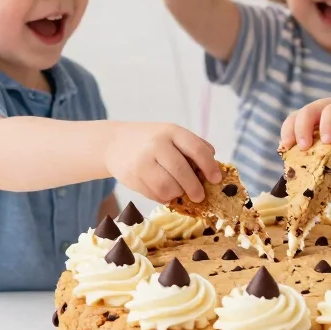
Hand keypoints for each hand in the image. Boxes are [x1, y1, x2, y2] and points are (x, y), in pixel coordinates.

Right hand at [104, 123, 221, 203]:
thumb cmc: (151, 140)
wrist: (114, 143)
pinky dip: (163, 197)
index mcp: (172, 131)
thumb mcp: (172, 134)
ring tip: (179, 192)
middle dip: (195, 188)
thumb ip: (193, 146)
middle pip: (183, 172)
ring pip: (168, 187)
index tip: (216, 179)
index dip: (210, 166)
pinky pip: (154, 195)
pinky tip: (164, 192)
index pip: (197, 149)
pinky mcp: (132, 178)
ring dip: (178, 194)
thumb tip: (214, 167)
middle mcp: (157, 145)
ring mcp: (142, 162)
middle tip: (199, 196)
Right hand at [280, 98, 330, 170]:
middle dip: (303, 129)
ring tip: (286, 150)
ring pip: (294, 117)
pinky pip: (289, 128)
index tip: (327, 141)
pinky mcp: (302, 125)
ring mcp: (311, 115)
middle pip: (308, 111)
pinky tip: (285, 153)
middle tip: (304, 147)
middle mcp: (324, 108)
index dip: (328, 124)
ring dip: (289, 133)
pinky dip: (286, 140)